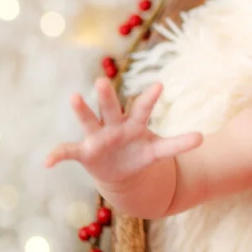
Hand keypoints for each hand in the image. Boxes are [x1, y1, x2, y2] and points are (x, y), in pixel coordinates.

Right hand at [44, 78, 202, 186]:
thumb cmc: (140, 153)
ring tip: (74, 97)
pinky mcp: (84, 152)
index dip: (150, 98)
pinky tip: (48, 162)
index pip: (142, 108)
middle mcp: (114, 125)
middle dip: (107, 96)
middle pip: (111, 107)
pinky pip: (68, 151)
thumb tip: (203, 138)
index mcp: (134, 123)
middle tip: (102, 80)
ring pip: (89, 121)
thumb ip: (178, 144)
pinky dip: (58, 155)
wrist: (121, 171)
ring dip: (82, 110)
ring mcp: (97, 136)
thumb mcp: (159, 151)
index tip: (159, 85)